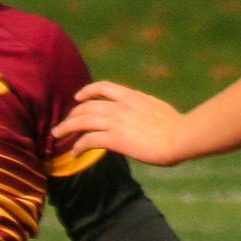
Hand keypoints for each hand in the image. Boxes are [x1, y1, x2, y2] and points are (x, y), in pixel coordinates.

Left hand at [53, 81, 189, 165]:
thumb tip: (144, 118)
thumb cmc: (179, 128)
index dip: (87, 91)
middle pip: (87, 106)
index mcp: (133, 97)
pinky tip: (74, 153)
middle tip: (63, 124)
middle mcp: (121, 105)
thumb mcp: (159, 110)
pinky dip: (78, 146)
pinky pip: (88, 140)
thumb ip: (146, 110)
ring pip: (82, 121)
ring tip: (57, 135)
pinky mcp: (115, 138)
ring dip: (67, 128)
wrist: (182, 136)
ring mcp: (117, 121)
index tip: (78, 97)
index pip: (104, 87)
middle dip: (72, 114)